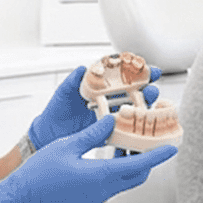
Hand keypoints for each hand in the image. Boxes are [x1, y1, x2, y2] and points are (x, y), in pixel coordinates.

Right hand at [0, 115, 176, 202]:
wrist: (22, 199)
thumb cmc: (40, 173)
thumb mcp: (68, 146)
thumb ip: (93, 134)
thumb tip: (111, 121)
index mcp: (101, 176)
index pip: (139, 165)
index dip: (158, 155)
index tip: (173, 147)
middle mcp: (103, 190)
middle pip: (136, 175)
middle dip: (148, 158)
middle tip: (152, 138)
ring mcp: (97, 197)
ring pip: (125, 179)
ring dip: (132, 162)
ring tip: (131, 140)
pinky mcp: (89, 198)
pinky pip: (112, 183)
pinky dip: (118, 168)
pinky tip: (111, 152)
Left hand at [27, 64, 162, 149]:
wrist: (49, 134)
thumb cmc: (57, 110)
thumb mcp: (63, 93)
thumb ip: (72, 81)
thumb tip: (81, 68)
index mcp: (101, 88)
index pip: (124, 77)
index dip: (138, 72)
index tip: (149, 69)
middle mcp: (110, 102)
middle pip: (135, 95)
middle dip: (147, 91)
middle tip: (153, 90)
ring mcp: (110, 118)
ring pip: (133, 113)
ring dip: (144, 112)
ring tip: (150, 111)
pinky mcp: (108, 134)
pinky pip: (124, 134)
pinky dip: (133, 133)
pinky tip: (140, 133)